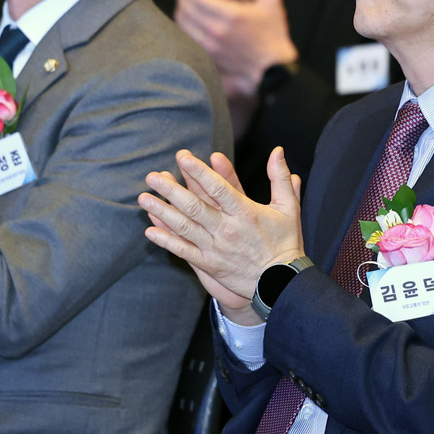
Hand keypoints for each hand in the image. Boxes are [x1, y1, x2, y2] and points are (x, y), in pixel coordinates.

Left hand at [139, 147, 305, 324]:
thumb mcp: (289, 207)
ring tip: (144, 199)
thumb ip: (281, 178)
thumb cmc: (286, 243)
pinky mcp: (211, 264)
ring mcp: (217, 248)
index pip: (218, 188)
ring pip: (185, 227)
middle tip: (152, 176)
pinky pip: (184, 252)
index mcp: (246, 212)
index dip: (199, 172)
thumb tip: (278, 150)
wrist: (282, 284)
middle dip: (171, 190)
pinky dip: (167, 241)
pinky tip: (150, 231)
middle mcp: (228, 229)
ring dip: (162, 212)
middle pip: (194, 206)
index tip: (182, 157)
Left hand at [174, 0, 298, 87]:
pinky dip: (184, 30)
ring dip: (180, 13)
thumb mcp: (271, 0)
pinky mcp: (210, 57)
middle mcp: (218, 30)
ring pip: (184, 26)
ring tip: (182, 7)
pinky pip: (189, 40)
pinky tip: (185, 25)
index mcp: (232, 14)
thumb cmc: (274, 32)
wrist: (274, 67)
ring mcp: (212, 45)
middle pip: (188, 10)